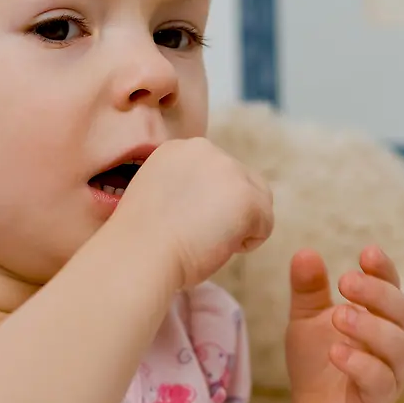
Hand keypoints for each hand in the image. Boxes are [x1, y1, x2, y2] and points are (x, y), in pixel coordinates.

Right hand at [113, 138, 273, 288]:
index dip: (209, 203)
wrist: (138, 254)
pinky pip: (265, 224)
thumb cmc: (141, 241)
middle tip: (199, 235)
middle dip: (229, 210)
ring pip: (258, 200)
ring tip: (208, 240)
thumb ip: (184, 187)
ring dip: (240, 224)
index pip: (216, 173)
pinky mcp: (247, 197)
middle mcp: (205, 149)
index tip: (186, 222)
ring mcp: (228, 170)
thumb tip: (211, 204)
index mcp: (178, 148)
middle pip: (242, 181)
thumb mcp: (157, 195)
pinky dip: (248, 243)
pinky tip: (216, 246)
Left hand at [284, 246, 403, 402]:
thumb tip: (305, 252)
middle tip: (347, 281)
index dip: (385, 270)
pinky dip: (361, 365)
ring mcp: (389, 375)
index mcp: (378, 319)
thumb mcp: (305, 321)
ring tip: (340, 315)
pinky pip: (381, 382)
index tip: (367, 252)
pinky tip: (337, 353)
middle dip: (378, 293)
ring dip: (371, 327)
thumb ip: (308, 289)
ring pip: (398, 347)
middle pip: (402, 312)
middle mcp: (391, 344)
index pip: (392, 288)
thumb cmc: (317, 364)